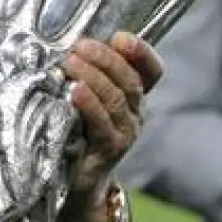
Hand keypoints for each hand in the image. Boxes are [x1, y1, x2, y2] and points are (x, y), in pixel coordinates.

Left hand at [57, 31, 162, 221]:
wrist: (76, 184)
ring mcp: (125, 134)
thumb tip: (71, 43)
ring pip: (116, 98)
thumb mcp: (85, 99)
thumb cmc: (77, 132)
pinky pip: (102, 123)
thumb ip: (88, 74)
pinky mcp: (108, 152)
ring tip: (71, 62)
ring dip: (94, 76)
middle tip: (81, 46)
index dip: (142, 52)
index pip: (151, 71)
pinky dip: (89, 104)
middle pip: (130, 80)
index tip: (122, 37)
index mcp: (133, 97)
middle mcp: (135, 114)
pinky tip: (75, 90)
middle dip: (106, 58)